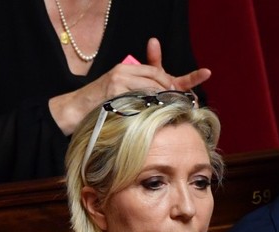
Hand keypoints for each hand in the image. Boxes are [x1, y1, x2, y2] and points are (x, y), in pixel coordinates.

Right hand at [49, 37, 211, 134]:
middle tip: (187, 106)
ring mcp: (120, 78)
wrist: (72, 112)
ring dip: (165, 101)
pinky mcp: (114, 89)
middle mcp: (125, 70)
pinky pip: (142, 96)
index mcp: (129, 70)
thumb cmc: (100, 108)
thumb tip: (170, 101)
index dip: (185, 77)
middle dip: (175, 94)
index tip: (206, 73)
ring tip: (171, 112)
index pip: (161, 71)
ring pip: (154, 88)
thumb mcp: (125, 99)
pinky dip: (151, 105)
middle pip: (161, 78)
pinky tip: (154, 114)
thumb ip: (145, 96)